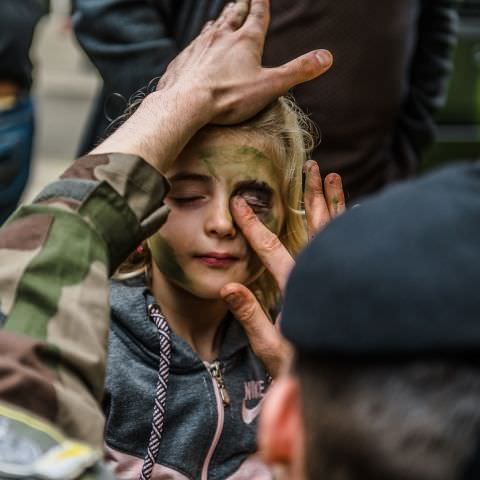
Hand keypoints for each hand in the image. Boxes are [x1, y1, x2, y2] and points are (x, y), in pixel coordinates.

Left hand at [156, 0, 332, 124]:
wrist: (186, 103)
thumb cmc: (229, 97)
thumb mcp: (270, 86)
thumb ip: (298, 71)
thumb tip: (328, 57)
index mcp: (245, 42)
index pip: (257, 16)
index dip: (261, 3)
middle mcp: (221, 38)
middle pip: (233, 16)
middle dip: (240, 6)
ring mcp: (200, 47)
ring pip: (212, 28)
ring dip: (220, 21)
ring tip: (221, 18)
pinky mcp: (184, 60)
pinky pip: (193, 46)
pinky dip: (199, 41)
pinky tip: (197, 46)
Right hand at [220, 163, 344, 376]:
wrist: (340, 381)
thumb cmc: (298, 366)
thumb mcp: (268, 345)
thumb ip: (249, 315)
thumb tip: (227, 285)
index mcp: (296, 287)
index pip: (271, 248)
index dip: (254, 225)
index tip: (242, 203)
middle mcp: (319, 276)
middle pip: (316, 229)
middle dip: (312, 195)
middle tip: (314, 167)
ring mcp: (336, 277)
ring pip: (337, 233)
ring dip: (335, 202)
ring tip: (334, 176)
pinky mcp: (347, 283)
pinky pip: (354, 248)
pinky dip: (354, 226)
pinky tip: (357, 210)